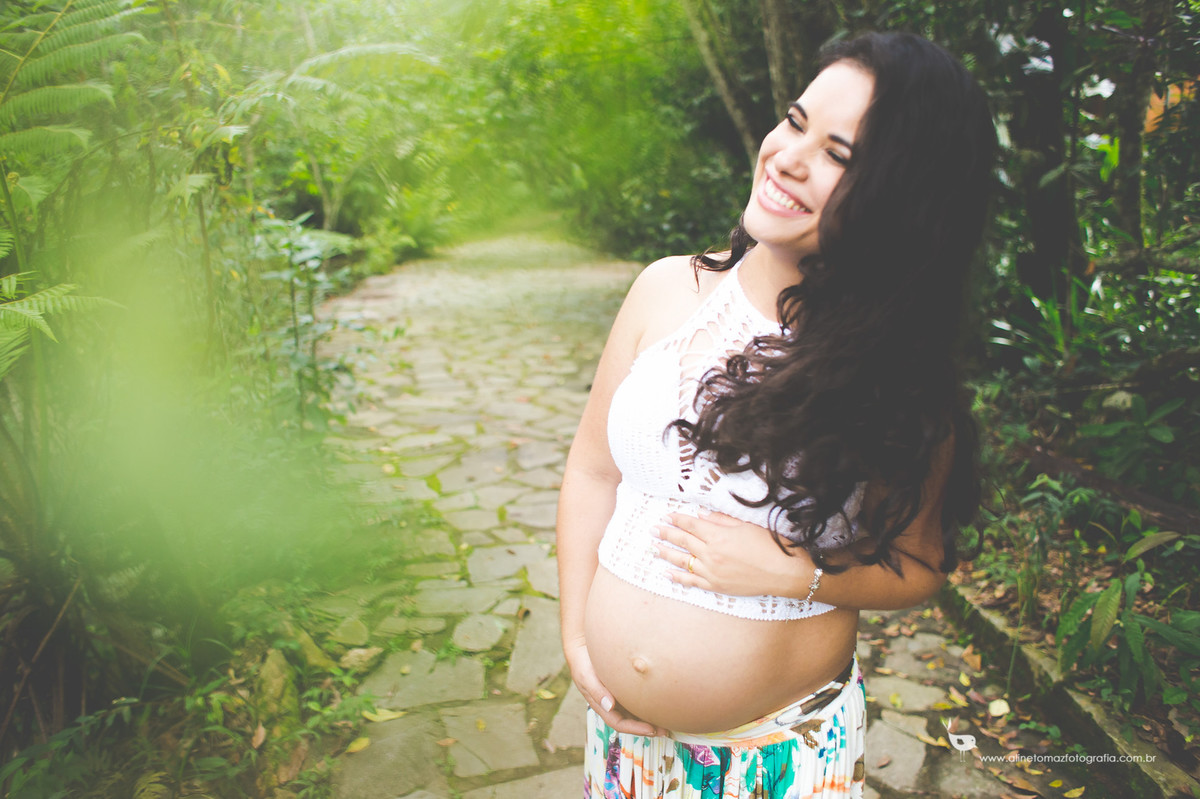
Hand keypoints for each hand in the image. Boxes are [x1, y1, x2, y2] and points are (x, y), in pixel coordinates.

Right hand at [563, 636, 666, 736]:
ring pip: (636, 711)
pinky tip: (660, 701)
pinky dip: (648, 702)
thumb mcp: (586, 676)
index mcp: (602, 706)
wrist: (584, 646)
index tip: (651, 730)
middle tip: (665, 730)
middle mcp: (612, 703)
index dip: (635, 729)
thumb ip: (596, 691)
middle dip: (647, 728)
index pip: (619, 723)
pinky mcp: (625, 684)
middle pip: (631, 721)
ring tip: (667, 721)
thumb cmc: (583, 663)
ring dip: (650, 718)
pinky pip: (638, 697)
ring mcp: (619, 694)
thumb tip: (610, 706)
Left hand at [653, 510, 812, 596]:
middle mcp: (711, 554)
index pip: (691, 525)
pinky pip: (691, 581)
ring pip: (682, 561)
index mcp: (718, 535)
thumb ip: (721, 520)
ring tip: (653, 548)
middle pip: (683, 541)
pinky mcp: (716, 586)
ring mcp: (712, 571)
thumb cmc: (769, 546)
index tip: (666, 516)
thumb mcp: (746, 525)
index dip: (677, 519)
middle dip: (666, 534)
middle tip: (653, 529)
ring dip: (666, 553)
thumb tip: (700, 515)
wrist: (783, 573)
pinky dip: (677, 577)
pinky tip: (667, 573)